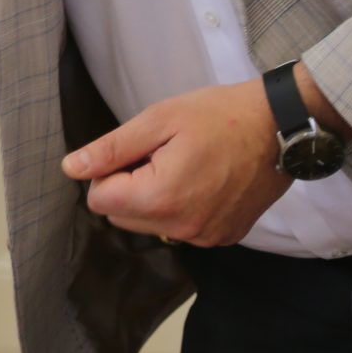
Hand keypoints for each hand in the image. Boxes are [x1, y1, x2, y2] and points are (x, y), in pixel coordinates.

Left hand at [64, 79, 289, 247]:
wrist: (280, 126)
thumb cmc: (219, 115)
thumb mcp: (158, 121)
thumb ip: (111, 149)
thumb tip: (72, 168)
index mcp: (161, 199)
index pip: (99, 200)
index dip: (108, 171)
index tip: (136, 151)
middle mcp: (183, 228)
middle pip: (121, 216)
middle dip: (128, 186)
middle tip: (159, 154)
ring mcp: (206, 237)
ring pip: (150, 225)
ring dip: (153, 198)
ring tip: (182, 165)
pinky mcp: (224, 237)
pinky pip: (181, 228)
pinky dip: (181, 207)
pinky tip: (202, 179)